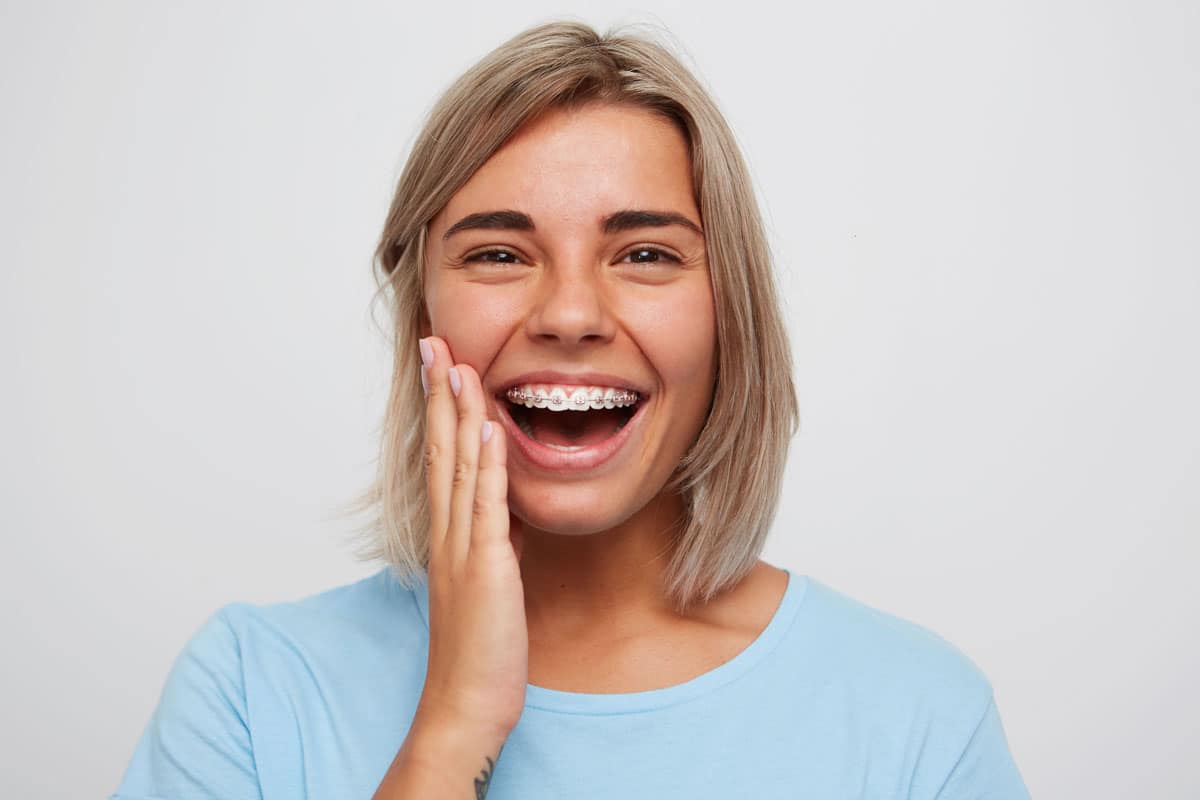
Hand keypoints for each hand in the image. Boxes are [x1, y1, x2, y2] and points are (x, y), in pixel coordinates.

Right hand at [415, 336, 528, 738]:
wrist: (467, 702)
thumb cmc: (479, 649)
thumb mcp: (488, 583)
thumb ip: (491, 542)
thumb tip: (503, 512)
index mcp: (448, 536)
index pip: (440, 459)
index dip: (440, 411)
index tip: (440, 368)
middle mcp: (448, 534)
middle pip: (440, 450)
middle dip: (438, 394)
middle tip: (434, 342)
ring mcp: (463, 548)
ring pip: (457, 467)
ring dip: (458, 413)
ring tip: (457, 363)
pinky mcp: (486, 568)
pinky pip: (486, 506)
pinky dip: (487, 464)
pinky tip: (489, 427)